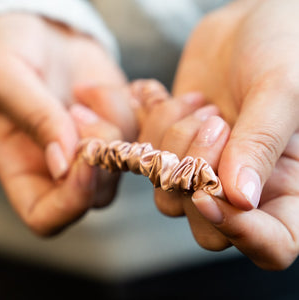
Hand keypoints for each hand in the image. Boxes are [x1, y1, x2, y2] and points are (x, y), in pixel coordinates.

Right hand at [0, 13, 135, 235]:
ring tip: (87, 89)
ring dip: (118, 120)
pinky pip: (151, 131)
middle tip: (77, 109)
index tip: (85, 156)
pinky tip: (124, 88)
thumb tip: (64, 162)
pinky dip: (145, 107)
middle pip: (100, 192)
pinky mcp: (126, 128)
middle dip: (100, 149)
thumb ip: (35, 117)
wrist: (47, 35)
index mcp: (25, 169)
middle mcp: (67, 169)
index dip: (72, 200)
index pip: (48, 217)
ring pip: (129, 161)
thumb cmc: (13, 49)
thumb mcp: (8, 76)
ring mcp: (101, 151)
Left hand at [172, 0, 298, 268]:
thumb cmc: (285, 45)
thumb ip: (262, 144)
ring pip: (170, 199)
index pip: (274, 244)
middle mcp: (245, 189)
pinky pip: (149, 164)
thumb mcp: (283, 89)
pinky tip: (180, 101)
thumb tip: (240, 198)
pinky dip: (155, 131)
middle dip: (197, 179)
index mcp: (289, 185)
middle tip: (215, 123)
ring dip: (175, 149)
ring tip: (202, 105)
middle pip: (208, 228)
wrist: (248, 25)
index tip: (210, 195)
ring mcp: (207, 173)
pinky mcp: (177, 152)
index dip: (242, 234)